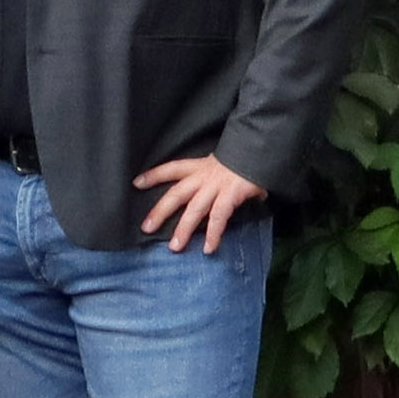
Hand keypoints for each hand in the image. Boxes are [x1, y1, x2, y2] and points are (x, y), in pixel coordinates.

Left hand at [132, 155, 264, 252]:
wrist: (262, 148)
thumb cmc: (246, 159)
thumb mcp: (225, 164)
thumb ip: (217, 178)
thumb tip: (215, 195)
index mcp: (201, 166)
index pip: (172, 169)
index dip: (154, 175)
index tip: (136, 183)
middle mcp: (205, 175)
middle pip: (176, 194)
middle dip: (160, 211)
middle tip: (146, 228)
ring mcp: (217, 185)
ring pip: (194, 209)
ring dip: (183, 229)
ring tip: (174, 247)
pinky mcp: (231, 194)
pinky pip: (218, 217)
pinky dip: (213, 234)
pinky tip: (208, 248)